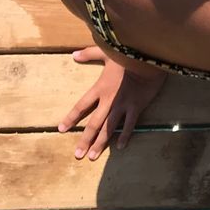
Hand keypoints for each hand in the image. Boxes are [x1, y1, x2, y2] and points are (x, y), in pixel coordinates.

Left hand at [58, 46, 166, 160]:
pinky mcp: (136, 107)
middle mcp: (108, 101)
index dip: (71, 118)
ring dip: (100, 143)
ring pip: (108, 128)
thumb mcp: (107, 52)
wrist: (148, 59)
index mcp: (99, 88)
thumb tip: (73, 55)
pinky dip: (124, 135)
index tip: (61, 129)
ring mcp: (122, 105)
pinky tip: (119, 146)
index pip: (81, 106)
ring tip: (92, 156)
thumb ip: (89, 54)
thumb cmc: (127, 55)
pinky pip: (129, 124)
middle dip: (85, 140)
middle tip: (78, 154)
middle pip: (93, 124)